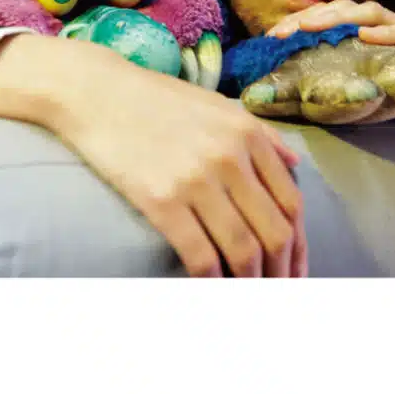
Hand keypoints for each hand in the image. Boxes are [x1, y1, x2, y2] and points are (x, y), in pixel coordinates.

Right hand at [0, 34, 305, 277]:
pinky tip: (212, 290)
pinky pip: (199, 255)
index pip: (292, 203)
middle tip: (280, 296)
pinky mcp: (161, 200)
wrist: (95, 92)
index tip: (296, 270)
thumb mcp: (218, 105)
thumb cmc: (156, 100)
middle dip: (282, 273)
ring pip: (243, 249)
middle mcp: (230, 157)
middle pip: (275, 231)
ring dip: (252, 285)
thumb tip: (294, 166)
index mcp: (248, 135)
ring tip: (250, 301)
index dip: (299, 245)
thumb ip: (261, 134)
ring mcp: (197, 180)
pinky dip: (212, 282)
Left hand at [267, 0, 394, 141]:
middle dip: (309, 18)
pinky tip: (368, 35)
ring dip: (339, 17)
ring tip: (311, 25)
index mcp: (373, 40)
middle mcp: (390, 31)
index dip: (299, 28)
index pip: (330, 25)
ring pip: (371, 14)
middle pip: (343, 12)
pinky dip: (389, 32)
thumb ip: (353, 93)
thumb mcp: (384, 94)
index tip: (267, 41)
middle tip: (278, 32)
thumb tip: (304, 108)